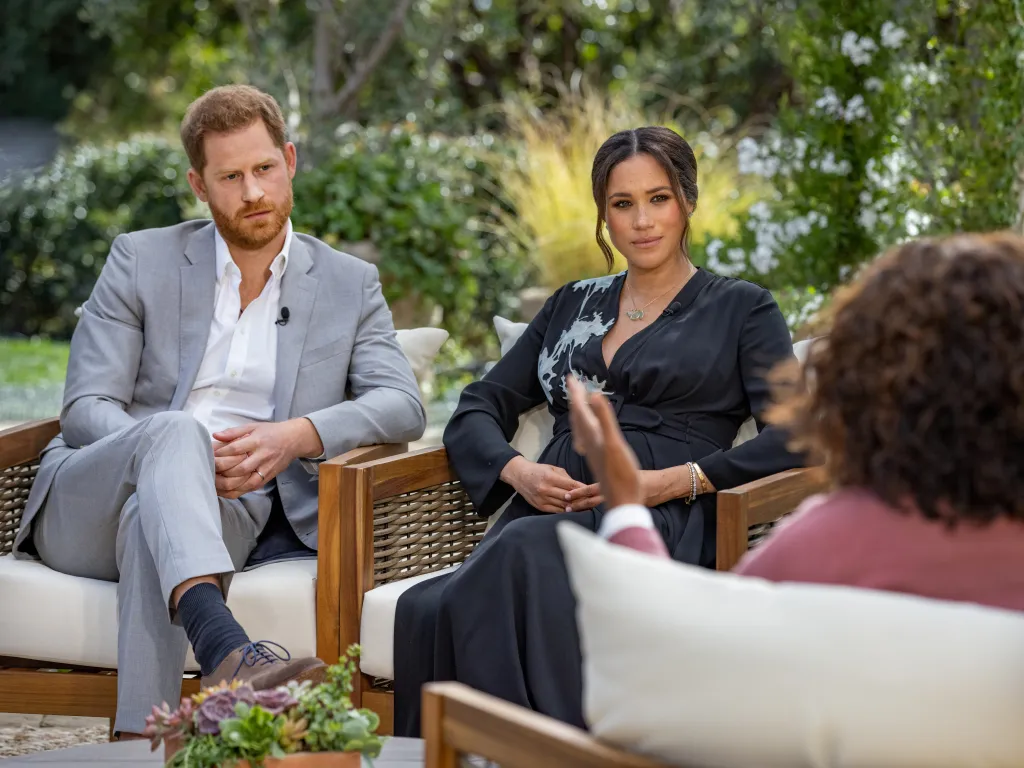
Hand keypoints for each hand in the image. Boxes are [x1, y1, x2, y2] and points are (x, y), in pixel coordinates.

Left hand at [212, 419, 323, 498]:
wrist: (294, 440)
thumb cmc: (270, 432)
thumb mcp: (253, 426)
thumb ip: (233, 432)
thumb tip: (215, 436)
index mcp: (257, 441)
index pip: (235, 449)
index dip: (220, 454)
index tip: (208, 456)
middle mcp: (262, 456)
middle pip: (239, 468)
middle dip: (221, 472)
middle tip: (207, 472)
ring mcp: (266, 469)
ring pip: (245, 482)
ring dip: (227, 485)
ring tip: (212, 484)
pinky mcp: (267, 478)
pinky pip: (250, 488)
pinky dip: (236, 492)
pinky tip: (224, 491)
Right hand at [500, 456, 585, 513]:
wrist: (519, 475)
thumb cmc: (538, 470)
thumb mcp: (552, 468)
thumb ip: (566, 478)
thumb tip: (580, 487)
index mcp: (550, 477)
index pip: (571, 485)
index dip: (583, 489)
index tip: (593, 491)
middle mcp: (545, 489)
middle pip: (568, 497)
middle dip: (582, 499)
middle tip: (594, 501)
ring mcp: (542, 499)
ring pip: (563, 505)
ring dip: (576, 507)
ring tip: (587, 507)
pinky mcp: (540, 506)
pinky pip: (556, 511)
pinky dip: (566, 511)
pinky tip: (574, 510)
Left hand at [567, 377, 643, 508]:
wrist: (624, 501)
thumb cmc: (622, 475)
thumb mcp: (614, 443)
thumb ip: (604, 419)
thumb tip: (593, 394)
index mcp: (593, 436)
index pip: (580, 409)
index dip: (576, 393)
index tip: (570, 377)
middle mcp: (589, 443)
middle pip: (578, 417)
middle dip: (575, 399)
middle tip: (572, 383)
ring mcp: (593, 452)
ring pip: (581, 428)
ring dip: (579, 413)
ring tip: (578, 403)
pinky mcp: (598, 459)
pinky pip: (586, 438)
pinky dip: (585, 428)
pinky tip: (587, 433)